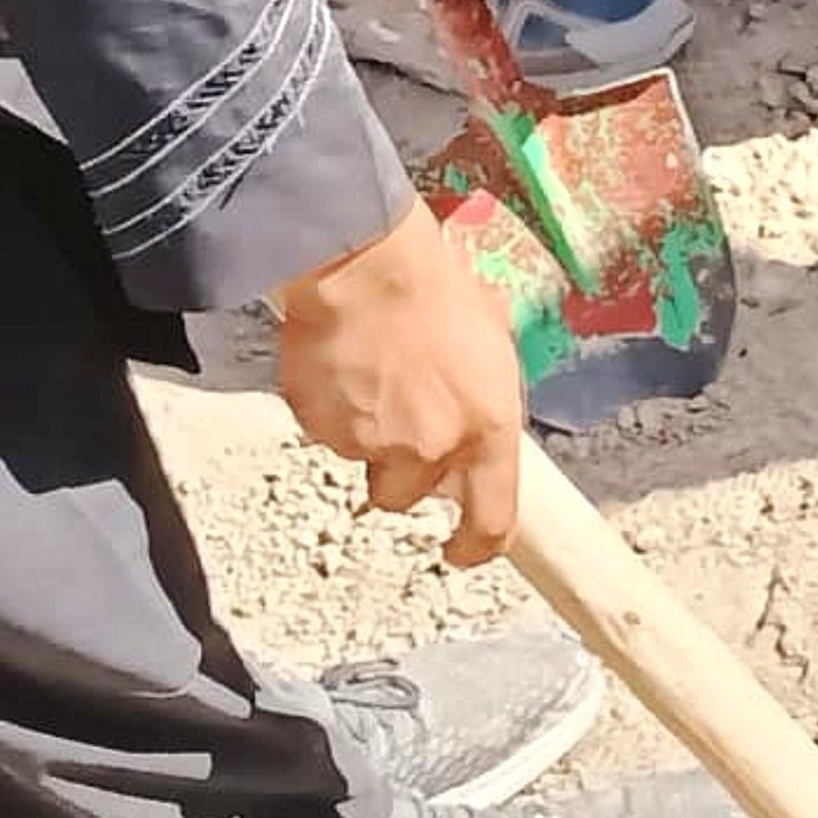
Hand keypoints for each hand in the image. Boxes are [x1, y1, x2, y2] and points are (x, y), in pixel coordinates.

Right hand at [274, 202, 528, 567]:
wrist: (367, 264)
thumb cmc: (440, 293)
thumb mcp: (497, 347)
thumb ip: (491, 402)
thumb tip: (486, 427)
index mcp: (487, 429)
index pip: (491, 520)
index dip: (475, 547)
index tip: (461, 553)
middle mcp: (430, 447)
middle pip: (407, 496)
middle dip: (403, 468)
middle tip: (402, 415)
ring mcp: (370, 441)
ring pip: (365, 463)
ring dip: (368, 437)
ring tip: (374, 377)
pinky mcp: (321, 425)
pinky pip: (329, 435)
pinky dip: (334, 412)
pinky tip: (345, 369)